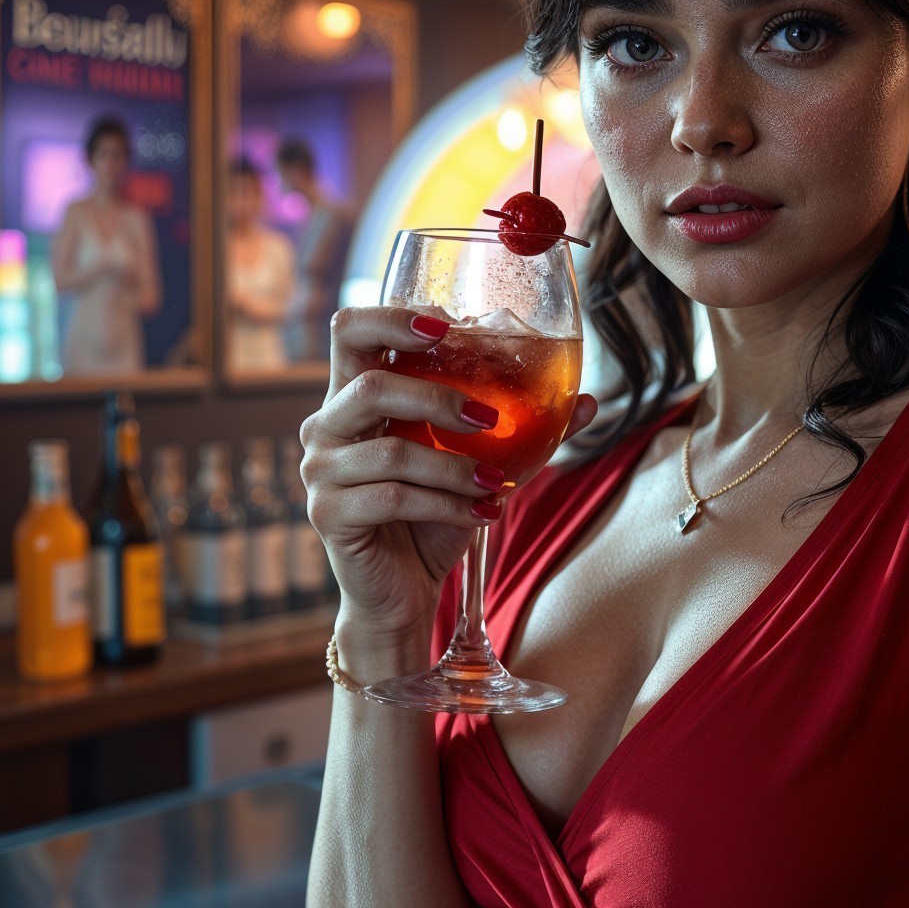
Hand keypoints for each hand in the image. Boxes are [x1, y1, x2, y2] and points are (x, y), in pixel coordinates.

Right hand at [299, 306, 597, 648]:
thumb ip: (521, 430)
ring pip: (392, 452)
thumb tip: (588, 402)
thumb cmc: (433, 516)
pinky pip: (395, 499)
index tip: (447, 326)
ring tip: (496, 483)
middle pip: (368, 385)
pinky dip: (447, 505)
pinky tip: (481, 514)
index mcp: (352, 396)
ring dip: (455, 468)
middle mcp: (327, 426)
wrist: (402, 589)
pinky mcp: (328, 514)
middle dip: (436, 396)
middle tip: (487, 417)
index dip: (393, 318)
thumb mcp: (476, 464)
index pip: (352, 332)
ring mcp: (320, 472)